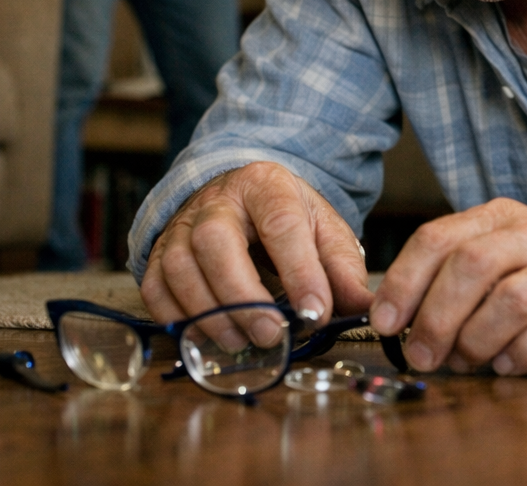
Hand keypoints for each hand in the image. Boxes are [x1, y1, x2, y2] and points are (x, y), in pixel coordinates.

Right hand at [140, 162, 372, 326]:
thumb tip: (371, 311)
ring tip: (245, 342)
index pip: (281, 223)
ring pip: (181, 266)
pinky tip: (207, 336)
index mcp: (267, 184)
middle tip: (272, 334)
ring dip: (211, 314)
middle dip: (244, 295)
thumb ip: (344, 269)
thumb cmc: (286, 217)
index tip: (317, 312)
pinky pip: (155, 287)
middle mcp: (218, 200)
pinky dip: (177, 318)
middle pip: (216, 241)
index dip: (299, 270)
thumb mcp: (322, 230)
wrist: (241, 197)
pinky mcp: (159, 253)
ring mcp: (182, 224)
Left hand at [369, 198, 526, 375]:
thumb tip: (394, 316)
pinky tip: (509, 364)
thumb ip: (455, 275)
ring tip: (468, 362)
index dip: (404, 281)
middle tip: (421, 355)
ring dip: (477, 340)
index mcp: (502, 218)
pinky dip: (522, 355)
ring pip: (511, 299)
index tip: (385, 322)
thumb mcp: (505, 256)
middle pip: (471, 265)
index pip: (438, 237)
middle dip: (436, 316)